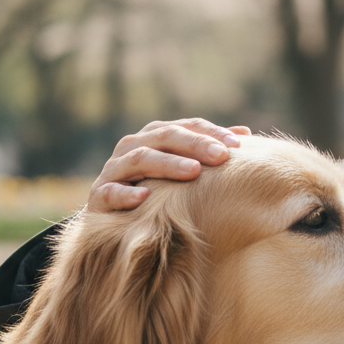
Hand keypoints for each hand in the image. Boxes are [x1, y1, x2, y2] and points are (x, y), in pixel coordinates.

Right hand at [88, 118, 251, 211]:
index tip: (238, 144)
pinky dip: (126, 193)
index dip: (212, 132)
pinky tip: (144, 197)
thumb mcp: (180, 167)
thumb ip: (206, 149)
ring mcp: (114, 169)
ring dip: (167, 164)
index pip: (187, 126)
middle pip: (165, 137)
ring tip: (193, 172)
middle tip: (221, 156)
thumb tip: (244, 133)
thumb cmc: (155, 188)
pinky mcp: (99, 195)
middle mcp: (133, 146)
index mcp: (154, 136)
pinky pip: (111, 192)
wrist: (110, 217)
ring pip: (140, 159)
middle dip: (195, 144)